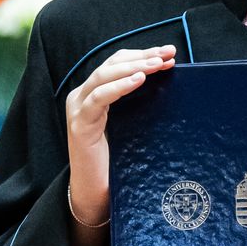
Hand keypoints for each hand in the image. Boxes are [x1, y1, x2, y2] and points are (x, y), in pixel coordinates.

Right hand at [63, 44, 175, 228]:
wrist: (96, 192)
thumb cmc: (116, 161)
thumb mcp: (130, 124)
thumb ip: (138, 103)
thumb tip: (168, 82)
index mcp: (93, 93)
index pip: (117, 63)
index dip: (142, 55)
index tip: (168, 53)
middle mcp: (82, 96)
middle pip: (112, 64)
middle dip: (142, 56)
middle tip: (168, 54)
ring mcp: (78, 108)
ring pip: (104, 76)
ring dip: (134, 67)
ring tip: (157, 65)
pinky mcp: (79, 125)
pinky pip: (98, 98)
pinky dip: (119, 86)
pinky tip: (138, 80)